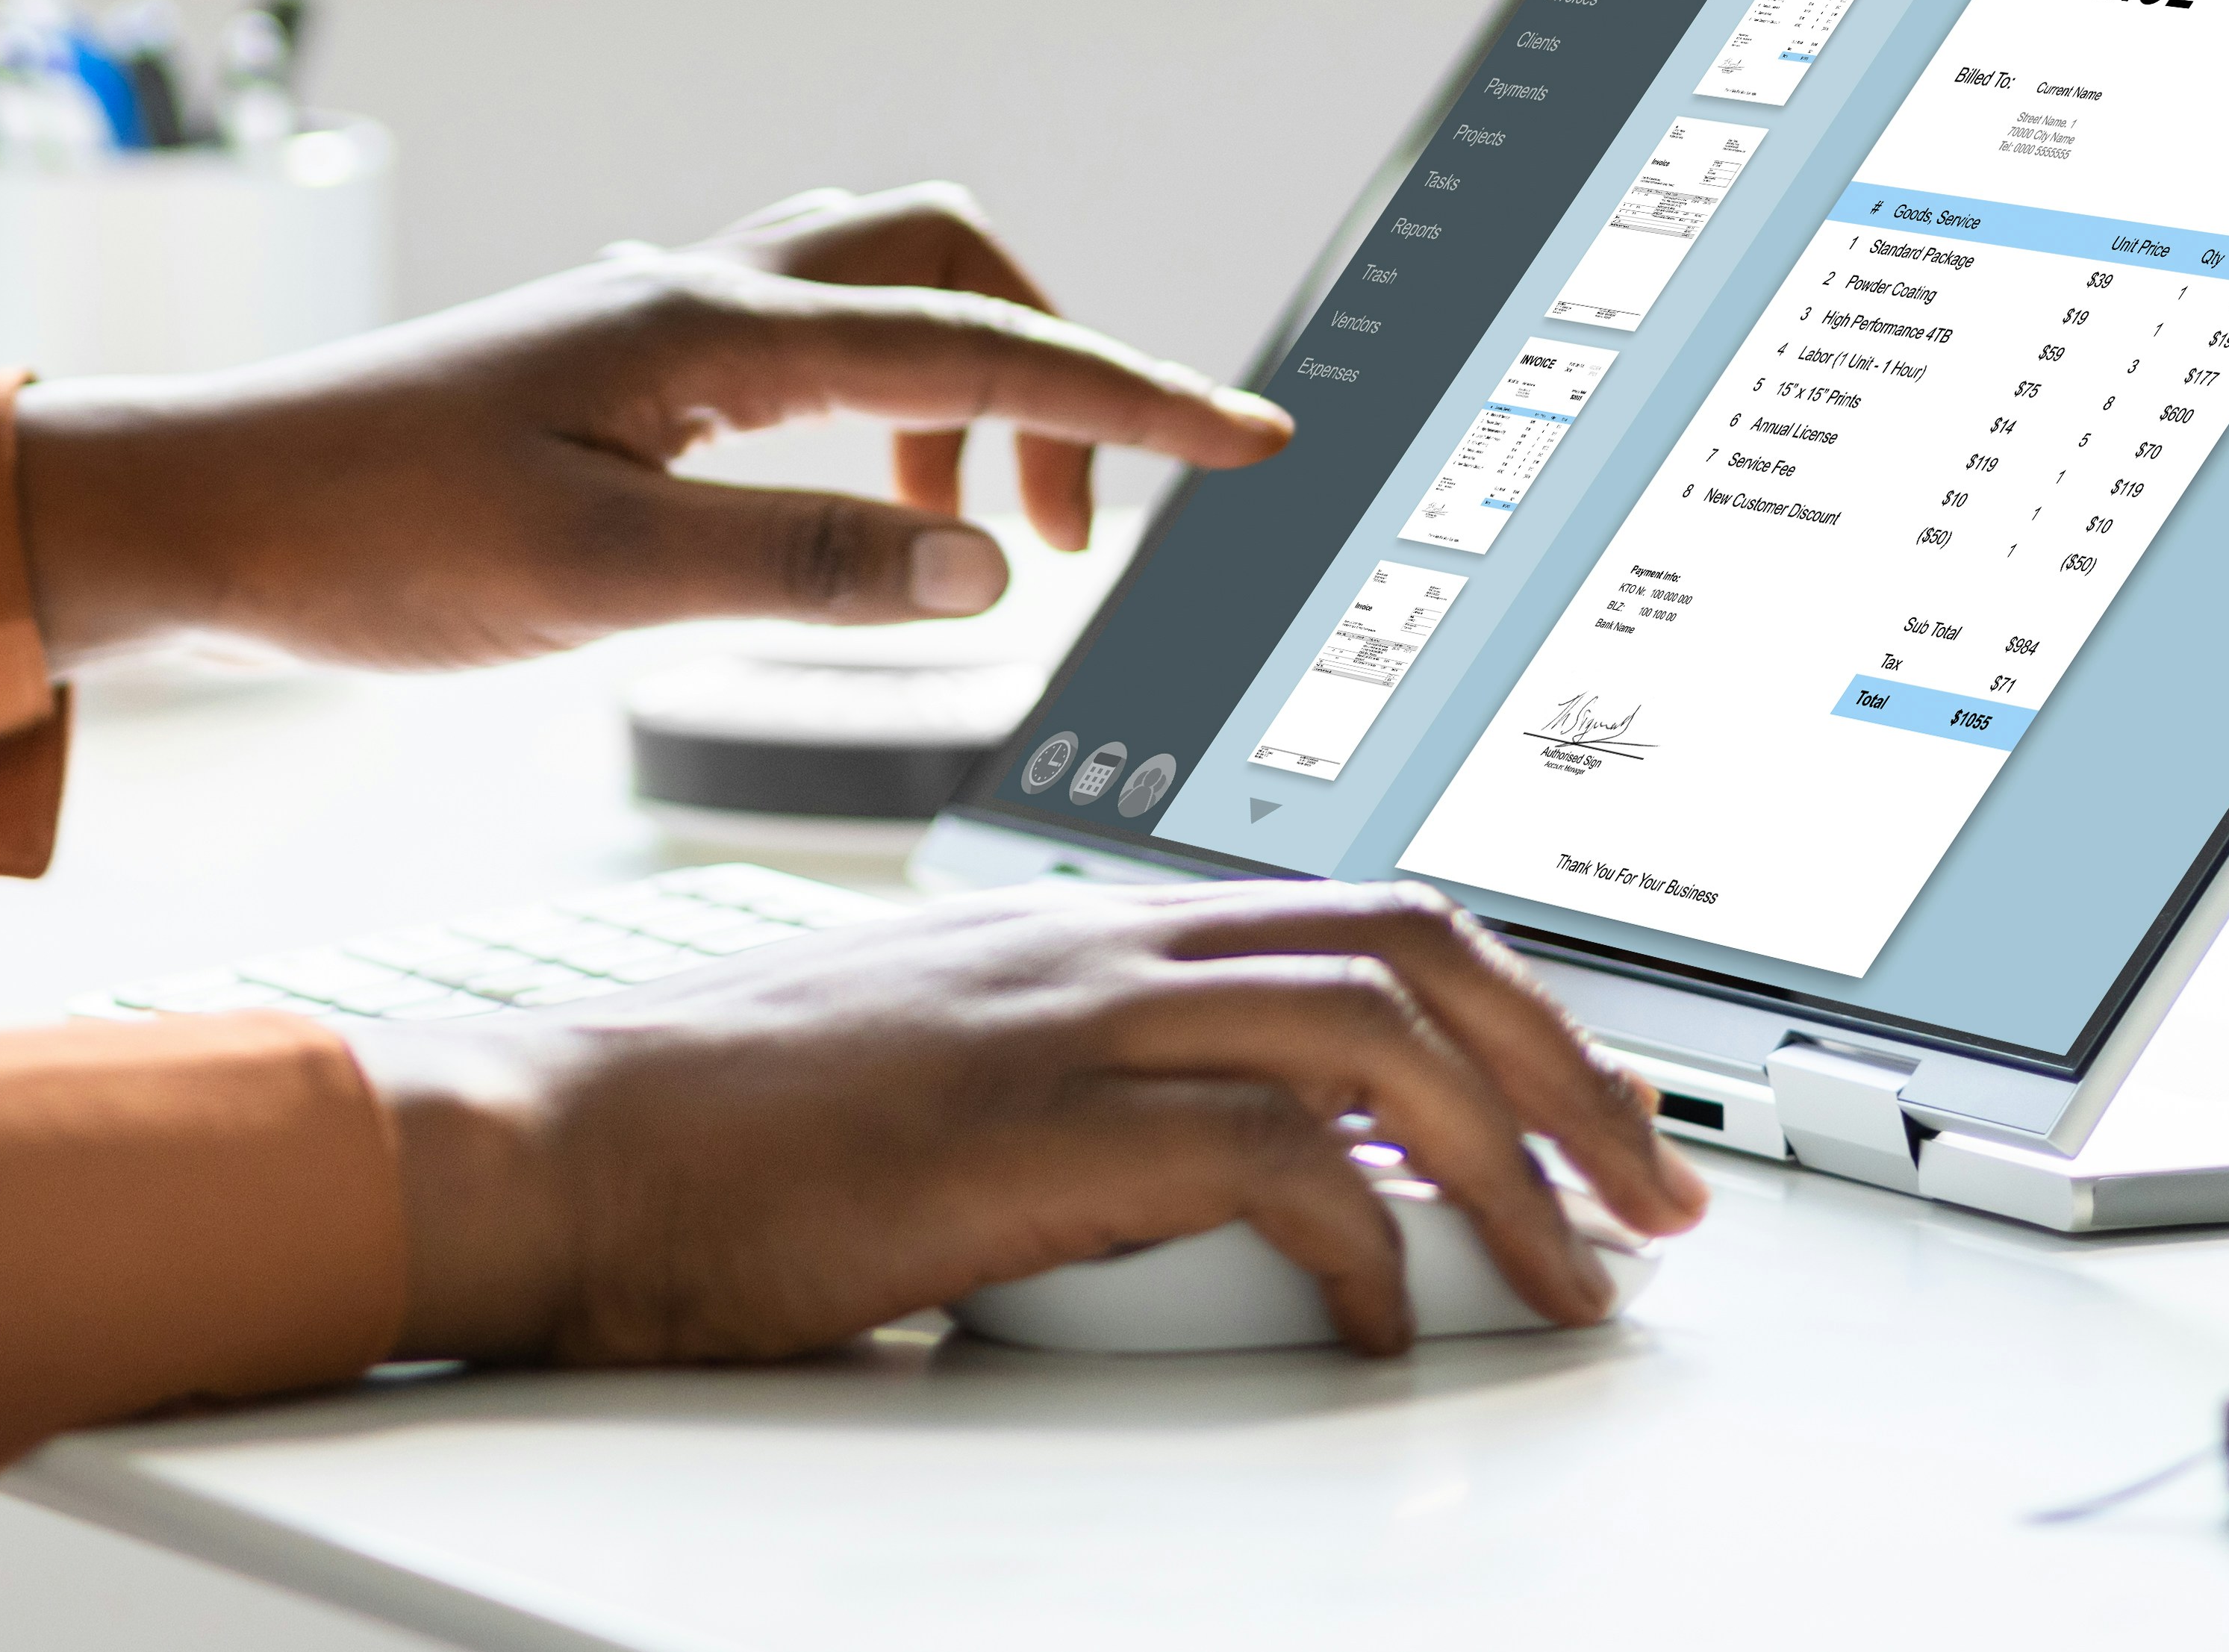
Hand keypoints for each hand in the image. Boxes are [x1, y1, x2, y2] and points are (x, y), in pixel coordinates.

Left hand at [12, 183, 1286, 675]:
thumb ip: (799, 571)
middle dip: (1055, 372)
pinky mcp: (624, 367)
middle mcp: (698, 298)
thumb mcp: (594, 584)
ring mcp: (659, 324)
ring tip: (972, 545)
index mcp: (712, 336)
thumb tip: (986, 572)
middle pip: (947, 267)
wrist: (208, 509)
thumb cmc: (371, 544)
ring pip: (876, 295)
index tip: (1254, 443)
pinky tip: (846, 521)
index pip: (975, 353)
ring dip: (965, 395)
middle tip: (1077, 528)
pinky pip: (806, 347)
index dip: (1130, 399)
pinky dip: (878, 417)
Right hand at [346, 883, 1713, 1360]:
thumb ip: (1092, 1083)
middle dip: (1575, 1074)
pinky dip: (1357, 1236)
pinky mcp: (1025, 1124)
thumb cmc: (729, 1132)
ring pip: (1375, 1031)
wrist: (568, 1140)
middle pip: (1417, 949)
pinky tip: (1377, 1314)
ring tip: (1578, 1272)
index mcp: (1090, 927)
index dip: (1516, 1006)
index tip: (1598, 1119)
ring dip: (1516, 1159)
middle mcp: (1100, 943)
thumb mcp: (947, 1069)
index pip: (1366, 914)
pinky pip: (1261, 1156)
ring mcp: (1065, 1020)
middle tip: (1660, 1198)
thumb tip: (1248, 1171)